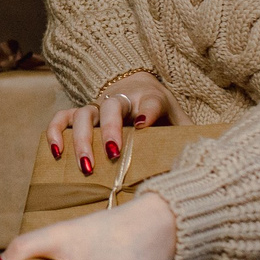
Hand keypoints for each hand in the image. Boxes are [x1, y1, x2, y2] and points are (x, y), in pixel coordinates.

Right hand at [45, 71, 178, 174]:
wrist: (140, 92)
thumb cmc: (162, 115)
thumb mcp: (179, 122)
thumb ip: (187, 136)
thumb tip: (204, 158)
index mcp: (149, 98)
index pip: (150, 101)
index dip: (147, 111)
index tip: (144, 125)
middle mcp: (120, 100)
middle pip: (111, 108)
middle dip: (109, 131)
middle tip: (112, 155)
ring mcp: (97, 107)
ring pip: (83, 115)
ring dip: (82, 139)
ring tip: (87, 167)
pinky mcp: (80, 114)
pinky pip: (63, 117)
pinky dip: (55, 131)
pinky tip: (56, 153)